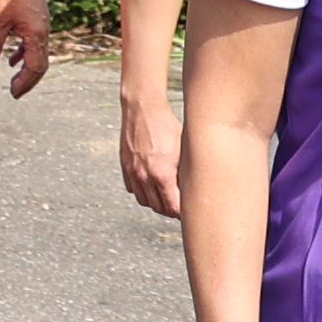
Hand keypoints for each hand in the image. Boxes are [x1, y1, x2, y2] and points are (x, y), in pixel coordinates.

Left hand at [0, 0, 53, 97]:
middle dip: (27, 80)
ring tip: (14, 80)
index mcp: (36, 36)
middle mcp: (43, 35)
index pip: (34, 67)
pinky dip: (23, 54)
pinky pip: (33, 44)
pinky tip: (11, 60)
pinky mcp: (37, 22)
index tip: (13, 92)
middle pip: (39, 65)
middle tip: (14, 92)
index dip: (25, 82)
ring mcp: (41, 28)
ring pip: (37, 55)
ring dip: (26, 69)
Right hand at [116, 57, 186, 215]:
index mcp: (162, 174)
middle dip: (170, 210)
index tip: (189, 210)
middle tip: (180, 207)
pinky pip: (133, 188)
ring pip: (144, 201)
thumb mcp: (184, 148)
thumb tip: (196, 187)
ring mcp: (133, 172)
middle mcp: (145, 177)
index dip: (182, 212)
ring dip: (155, 203)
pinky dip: (142, 191)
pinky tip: (151, 185)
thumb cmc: (167, 125)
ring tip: (166, 198)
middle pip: (158, 208)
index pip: (172, 207)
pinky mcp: (125, 166)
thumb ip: (187, 171)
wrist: (142, 109)